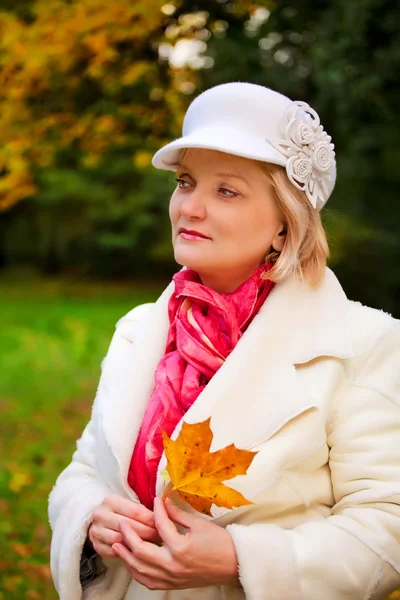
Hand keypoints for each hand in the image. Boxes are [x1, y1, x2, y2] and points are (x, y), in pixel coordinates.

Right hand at [88, 494, 160, 558]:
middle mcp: (100, 514)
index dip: (152, 519)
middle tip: (162, 538)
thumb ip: (143, 509)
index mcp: (110, 500)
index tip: (165, 525)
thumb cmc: (121, 511)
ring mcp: (96, 531)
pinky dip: (127, 554)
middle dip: (148, 532)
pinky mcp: (96, 545)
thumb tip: (165, 515)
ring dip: (139, 545)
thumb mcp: (129, 504)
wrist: (100, 520)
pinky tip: (139, 555)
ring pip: (122, 541)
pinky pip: (114, 553)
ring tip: (154, 547)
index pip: (135, 511)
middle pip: (129, 526)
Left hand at [112, 497, 238, 590]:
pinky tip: (132, 563)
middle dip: (128, 535)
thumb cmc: (219, 543)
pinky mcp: (172, 584)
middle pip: (140, 551)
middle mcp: (172, 565)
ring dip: (126, 557)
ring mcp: (171, 578)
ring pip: (139, 570)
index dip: (156, 510)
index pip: (159, 526)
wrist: (233, 565)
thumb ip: (177, 514)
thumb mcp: (199, 524)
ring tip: (117, 544)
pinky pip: (148, 582)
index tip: (155, 500)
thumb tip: (163, 503)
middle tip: (121, 523)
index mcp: (180, 548)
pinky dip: (137, 572)